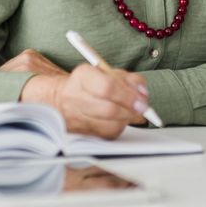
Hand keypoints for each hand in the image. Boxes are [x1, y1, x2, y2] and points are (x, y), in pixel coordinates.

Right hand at [7, 51, 149, 137]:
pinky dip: (118, 127)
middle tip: (143, 109)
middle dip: (130, 110)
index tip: (142, 101)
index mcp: (83, 76)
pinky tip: (118, 119)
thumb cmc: (93, 83)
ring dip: (126, 119)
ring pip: (109, 125)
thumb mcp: (111, 72)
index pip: (107, 87)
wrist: (62, 99)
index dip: (128, 96)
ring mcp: (76, 117)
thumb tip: (143, 95)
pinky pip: (107, 134)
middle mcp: (75, 97)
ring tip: (129, 112)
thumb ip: (130, 80)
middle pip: (108, 109)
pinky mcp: (81, 133)